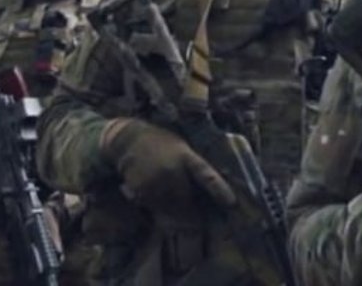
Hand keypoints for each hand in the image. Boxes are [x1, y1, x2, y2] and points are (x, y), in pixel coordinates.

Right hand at [99, 118, 235, 221]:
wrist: (129, 139)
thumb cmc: (161, 142)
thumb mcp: (182, 147)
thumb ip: (193, 165)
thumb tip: (207, 189)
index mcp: (186, 156)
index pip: (207, 175)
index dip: (220, 190)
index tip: (232, 203)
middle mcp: (172, 170)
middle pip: (187, 199)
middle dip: (194, 210)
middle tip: (200, 222)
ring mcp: (156, 182)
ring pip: (171, 207)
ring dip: (176, 213)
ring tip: (178, 214)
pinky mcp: (141, 191)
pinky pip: (155, 207)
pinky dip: (160, 208)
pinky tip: (157, 198)